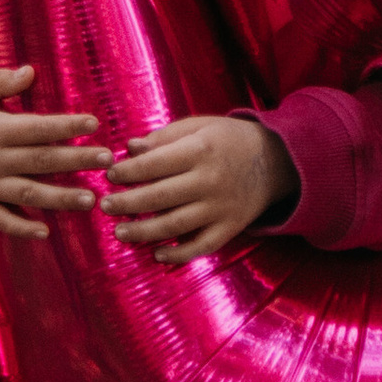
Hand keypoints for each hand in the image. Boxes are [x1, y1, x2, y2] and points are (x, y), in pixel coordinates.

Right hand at [0, 66, 109, 240]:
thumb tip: (31, 73)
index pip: (37, 127)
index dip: (66, 126)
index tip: (93, 124)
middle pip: (40, 161)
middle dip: (76, 161)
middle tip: (107, 161)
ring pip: (27, 194)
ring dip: (60, 198)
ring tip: (90, 199)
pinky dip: (21, 228)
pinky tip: (45, 232)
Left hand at [103, 114, 293, 264]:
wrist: (276, 161)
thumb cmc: (228, 140)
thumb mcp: (199, 126)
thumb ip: (164, 137)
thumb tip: (129, 148)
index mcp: (201, 150)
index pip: (156, 163)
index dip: (129, 171)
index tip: (109, 175)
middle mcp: (210, 180)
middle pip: (161, 196)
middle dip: (129, 202)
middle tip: (105, 205)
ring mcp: (221, 207)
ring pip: (176, 224)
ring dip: (145, 232)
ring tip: (120, 233)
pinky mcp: (230, 227)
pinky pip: (203, 246)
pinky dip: (180, 254)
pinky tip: (158, 255)